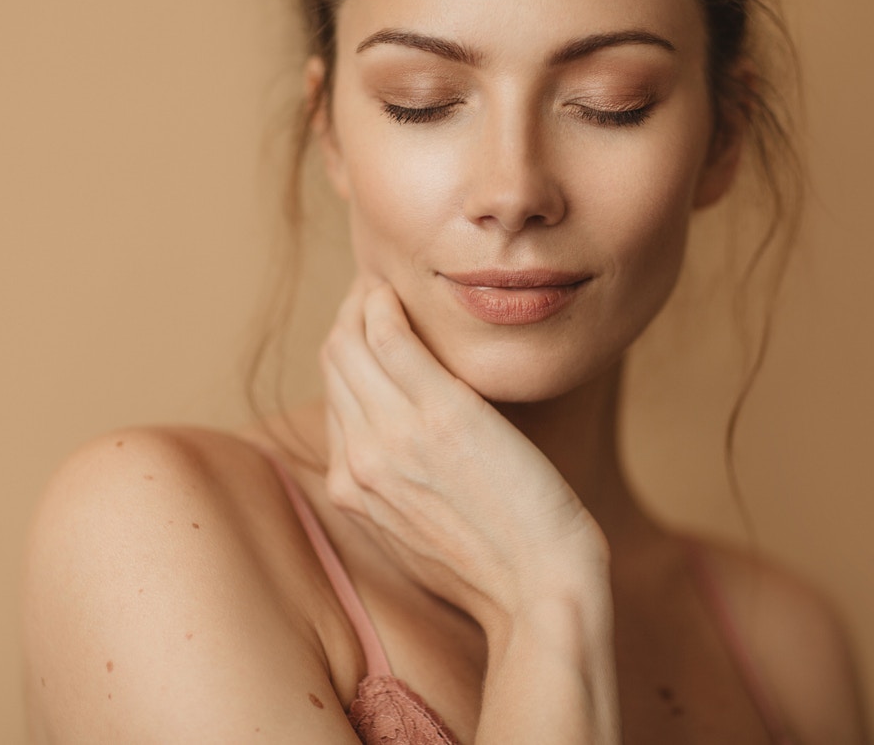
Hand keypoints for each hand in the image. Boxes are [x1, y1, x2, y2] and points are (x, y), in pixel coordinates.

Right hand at [320, 277, 608, 628]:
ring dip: (362, 302)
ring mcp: (392, 436)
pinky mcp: (438, 413)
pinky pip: (387, 336)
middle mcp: (358, 461)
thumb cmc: (497, 564)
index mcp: (350, 490)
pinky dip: (383, 304)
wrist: (540, 586)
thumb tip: (401, 462)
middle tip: (379, 291)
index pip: (333, 398)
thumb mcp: (421, 535)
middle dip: (349, 318)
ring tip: (389, 286)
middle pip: (333, 364)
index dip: (349, 355)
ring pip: (349, 342)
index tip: (373, 327)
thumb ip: (397, 493)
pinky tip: (398, 293)